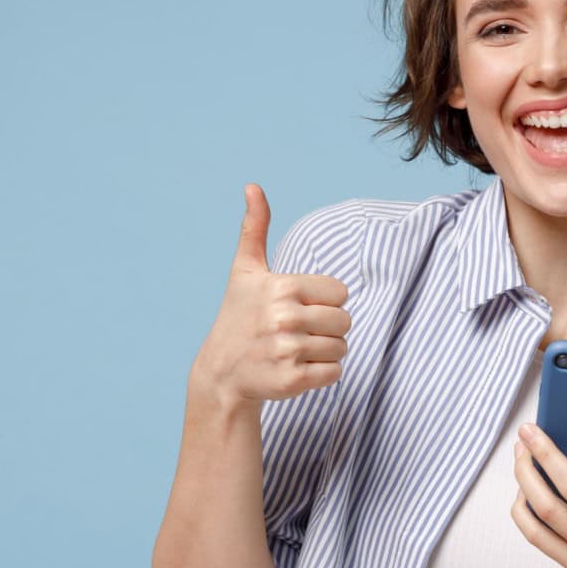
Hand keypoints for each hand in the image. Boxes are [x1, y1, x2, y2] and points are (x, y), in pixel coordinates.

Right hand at [190, 184, 349, 406]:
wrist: (221, 372)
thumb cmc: (239, 316)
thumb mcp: (245, 271)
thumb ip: (254, 228)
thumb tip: (252, 186)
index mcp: (282, 287)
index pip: (340, 292)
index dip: (325, 301)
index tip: (298, 307)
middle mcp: (284, 317)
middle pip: (345, 320)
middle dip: (327, 327)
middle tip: (298, 332)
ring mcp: (287, 351)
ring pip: (342, 348)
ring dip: (325, 351)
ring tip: (295, 350)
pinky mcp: (292, 380)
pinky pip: (335, 373)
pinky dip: (322, 374)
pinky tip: (297, 368)